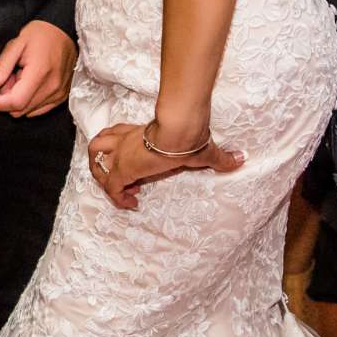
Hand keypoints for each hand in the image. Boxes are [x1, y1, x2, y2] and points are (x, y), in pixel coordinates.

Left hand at [0, 21, 77, 116]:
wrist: (64, 30)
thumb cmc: (41, 34)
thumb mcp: (16, 44)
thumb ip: (1, 67)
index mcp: (39, 73)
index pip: (15, 103)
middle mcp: (52, 87)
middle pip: (20, 110)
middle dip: (7, 99)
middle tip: (8, 79)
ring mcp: (59, 93)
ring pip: (28, 112)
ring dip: (19, 100)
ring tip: (21, 79)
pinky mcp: (62, 96)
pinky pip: (39, 110)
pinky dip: (30, 101)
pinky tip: (31, 85)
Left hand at [88, 121, 243, 210]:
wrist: (181, 131)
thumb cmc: (190, 135)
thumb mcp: (204, 148)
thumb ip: (221, 157)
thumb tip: (241, 159)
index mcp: (140, 132)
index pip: (118, 133)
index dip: (120, 148)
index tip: (135, 171)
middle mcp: (126, 140)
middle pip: (98, 144)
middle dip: (104, 162)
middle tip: (126, 180)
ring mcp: (121, 154)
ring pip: (94, 160)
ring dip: (102, 176)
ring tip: (120, 191)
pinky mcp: (122, 169)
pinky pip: (110, 188)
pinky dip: (116, 198)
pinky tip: (131, 205)